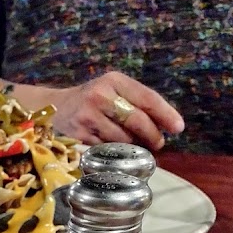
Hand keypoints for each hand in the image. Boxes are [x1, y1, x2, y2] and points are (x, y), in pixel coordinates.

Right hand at [48, 71, 184, 150]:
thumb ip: (135, 102)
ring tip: (135, 147)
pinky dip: (114, 152)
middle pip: (136, 120)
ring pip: (122, 138)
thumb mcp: (111, 91)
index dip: (165, 114)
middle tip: (159, 144)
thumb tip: (164, 126)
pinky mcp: (78, 134)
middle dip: (152, 135)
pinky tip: (115, 151)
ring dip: (133, 146)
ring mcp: (87, 116)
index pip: (146, 98)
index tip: (178, 127)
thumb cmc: (90, 101)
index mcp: (113, 81)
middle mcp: (100, 95)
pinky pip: (105, 148)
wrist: (54, 109)